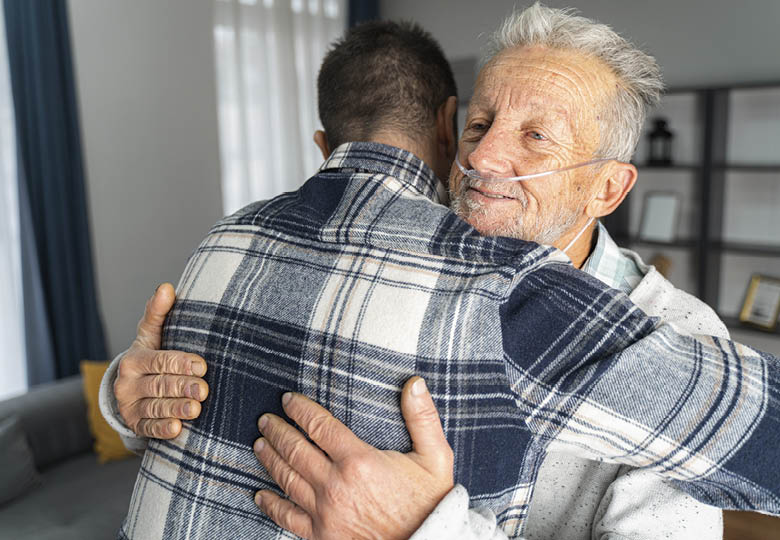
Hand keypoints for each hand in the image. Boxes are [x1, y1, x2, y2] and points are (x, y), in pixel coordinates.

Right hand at [113, 283, 208, 438]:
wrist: (133, 388)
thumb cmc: (151, 356)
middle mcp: (128, 383)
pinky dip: (162, 429)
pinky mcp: (135, 425)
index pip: (160, 360)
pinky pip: (149, 428)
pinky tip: (176, 428)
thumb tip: (167, 287)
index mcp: (134, 359)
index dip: (181, 363)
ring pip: (155, 407)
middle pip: (160, 385)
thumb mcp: (152, 335)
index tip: (202, 366)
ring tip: (195, 409)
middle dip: (183, 387)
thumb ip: (158, 313)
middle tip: (203, 390)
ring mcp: (130, 406)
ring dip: (176, 408)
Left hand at [253, 376, 453, 539]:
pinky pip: (288, 517)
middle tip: (265, 419)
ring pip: (287, 479)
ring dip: (270, 458)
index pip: (319, 426)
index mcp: (359, 461)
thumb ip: (423, 418)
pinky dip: (271, 504)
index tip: (288, 400)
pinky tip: (260, 494)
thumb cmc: (430, 503)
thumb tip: (415, 383)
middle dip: (277, 431)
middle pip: (295, 450)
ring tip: (260, 444)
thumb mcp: (436, 457)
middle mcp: (336, 485)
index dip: (300, 410)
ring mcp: (325, 513)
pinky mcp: (321, 536)